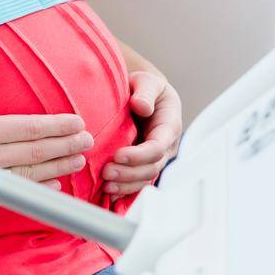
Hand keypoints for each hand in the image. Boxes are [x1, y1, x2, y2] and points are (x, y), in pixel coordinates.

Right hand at [0, 47, 92, 214]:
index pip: (29, 127)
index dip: (56, 125)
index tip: (77, 122)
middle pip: (36, 152)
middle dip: (65, 145)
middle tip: (87, 141)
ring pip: (30, 175)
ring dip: (56, 167)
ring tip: (77, 161)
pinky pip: (14, 194)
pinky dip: (36, 190)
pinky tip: (50, 186)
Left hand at [104, 69, 181, 196]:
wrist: (144, 95)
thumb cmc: (145, 87)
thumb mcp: (147, 81)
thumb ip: (145, 91)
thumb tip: (142, 106)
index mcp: (169, 126)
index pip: (157, 147)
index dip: (139, 155)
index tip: (118, 155)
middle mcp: (166, 146)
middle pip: (151, 167)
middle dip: (129, 173)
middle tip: (106, 173)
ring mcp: (156, 158)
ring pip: (145, 178)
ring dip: (126, 185)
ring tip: (106, 186)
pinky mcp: (144, 164)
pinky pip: (138, 181)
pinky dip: (125, 189)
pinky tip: (110, 193)